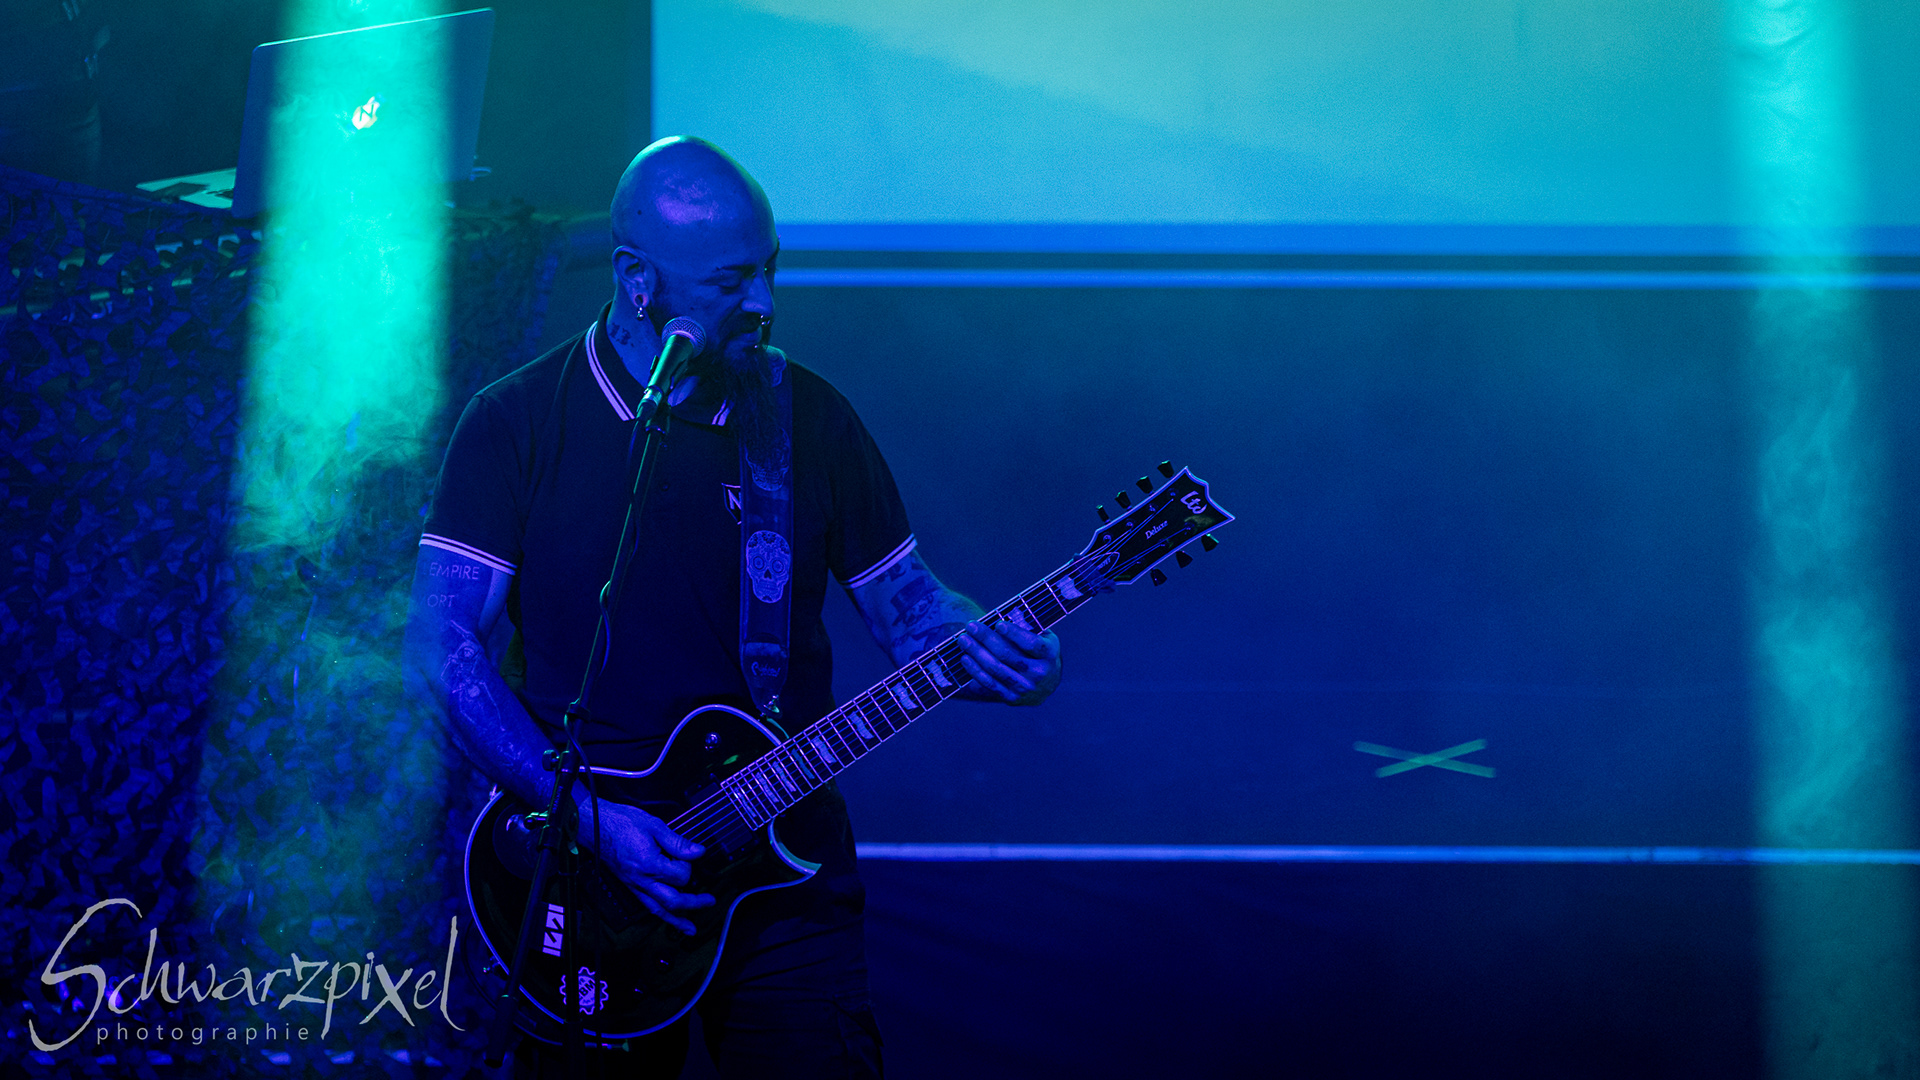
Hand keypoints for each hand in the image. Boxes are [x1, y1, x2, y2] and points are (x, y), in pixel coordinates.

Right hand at [576, 799, 714, 933]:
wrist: (595, 827)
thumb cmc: (621, 824)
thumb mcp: (654, 826)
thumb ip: (678, 842)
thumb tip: (698, 851)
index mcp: (650, 864)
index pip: (681, 875)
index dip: (689, 865)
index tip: (690, 854)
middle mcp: (643, 880)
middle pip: (674, 900)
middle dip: (694, 903)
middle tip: (709, 901)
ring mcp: (636, 885)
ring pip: (659, 909)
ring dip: (677, 920)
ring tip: (690, 928)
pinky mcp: (631, 886)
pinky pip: (647, 906)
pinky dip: (661, 915)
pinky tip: (669, 918)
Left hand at [957, 619, 1061, 705]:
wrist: (1046, 683)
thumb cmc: (1039, 651)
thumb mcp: (1042, 637)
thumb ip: (1028, 627)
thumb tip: (1002, 616)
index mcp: (1049, 654)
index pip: (1032, 644)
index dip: (1015, 634)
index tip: (998, 624)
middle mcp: (1039, 673)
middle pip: (1008, 655)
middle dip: (986, 639)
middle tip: (971, 626)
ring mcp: (1025, 687)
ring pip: (996, 669)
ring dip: (977, 653)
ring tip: (963, 640)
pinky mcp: (1012, 697)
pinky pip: (990, 684)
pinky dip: (975, 671)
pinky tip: (965, 658)